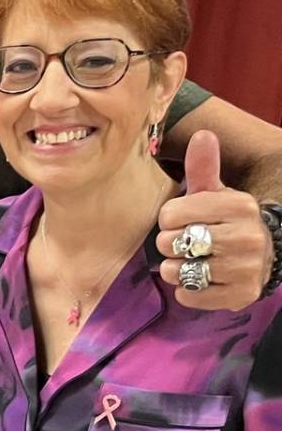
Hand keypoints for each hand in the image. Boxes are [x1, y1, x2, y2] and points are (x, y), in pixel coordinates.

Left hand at [157, 130, 271, 310]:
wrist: (262, 255)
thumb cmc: (226, 220)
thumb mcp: (215, 192)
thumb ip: (203, 167)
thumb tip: (203, 134)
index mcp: (240, 205)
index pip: (170, 214)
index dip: (170, 219)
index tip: (185, 220)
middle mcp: (247, 237)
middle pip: (171, 243)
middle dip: (171, 245)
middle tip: (189, 243)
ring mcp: (246, 268)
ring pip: (177, 271)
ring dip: (176, 269)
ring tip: (193, 262)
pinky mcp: (241, 295)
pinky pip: (189, 295)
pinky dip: (187, 291)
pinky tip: (203, 280)